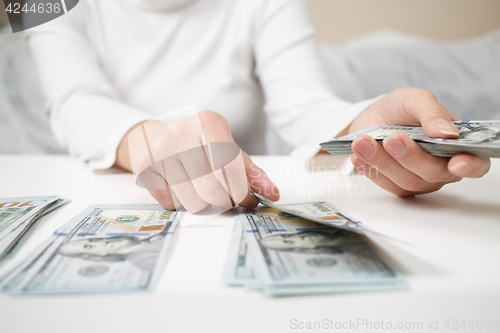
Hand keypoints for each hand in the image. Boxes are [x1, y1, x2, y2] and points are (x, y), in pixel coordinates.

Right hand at [115, 111, 278, 211]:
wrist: (162, 137)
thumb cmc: (204, 147)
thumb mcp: (231, 152)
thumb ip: (253, 173)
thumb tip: (272, 193)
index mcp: (209, 122)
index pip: (229, 166)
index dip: (241, 190)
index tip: (246, 199)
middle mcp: (181, 131)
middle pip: (211, 190)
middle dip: (225, 203)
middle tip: (227, 200)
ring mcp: (160, 148)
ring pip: (192, 202)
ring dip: (205, 207)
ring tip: (205, 194)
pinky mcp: (145, 166)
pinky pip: (172, 204)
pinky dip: (183, 205)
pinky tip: (184, 189)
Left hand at [348, 88, 490, 195]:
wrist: (371, 117)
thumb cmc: (400, 109)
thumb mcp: (414, 99)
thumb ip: (432, 112)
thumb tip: (447, 132)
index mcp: (456, 144)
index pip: (476, 162)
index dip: (471, 166)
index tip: (457, 162)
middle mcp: (442, 166)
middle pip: (435, 173)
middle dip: (411, 157)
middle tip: (391, 139)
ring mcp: (420, 179)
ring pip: (407, 181)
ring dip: (382, 161)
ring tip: (363, 142)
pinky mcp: (397, 185)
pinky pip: (387, 185)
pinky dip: (371, 169)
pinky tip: (359, 154)